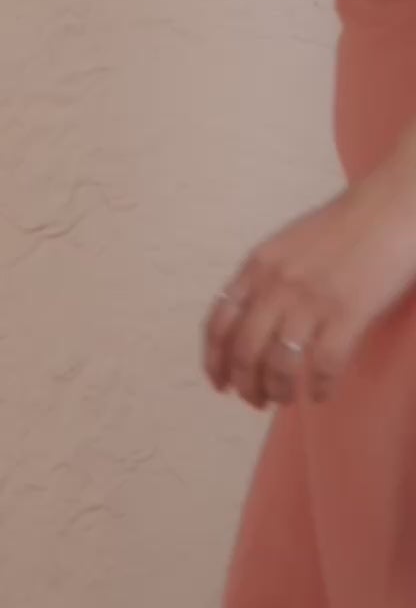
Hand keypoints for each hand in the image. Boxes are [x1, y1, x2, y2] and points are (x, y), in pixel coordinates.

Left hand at [204, 167, 415, 406]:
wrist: (393, 205)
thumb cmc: (347, 225)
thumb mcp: (289, 245)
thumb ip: (268, 279)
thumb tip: (256, 323)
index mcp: (257, 266)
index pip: (219, 324)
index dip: (215, 361)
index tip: (219, 384)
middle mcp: (276, 284)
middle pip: (244, 351)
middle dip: (245, 385)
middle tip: (256, 401)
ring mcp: (311, 299)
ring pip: (279, 364)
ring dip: (278, 390)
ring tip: (286, 399)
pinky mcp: (348, 312)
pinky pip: (323, 365)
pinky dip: (319, 387)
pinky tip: (322, 393)